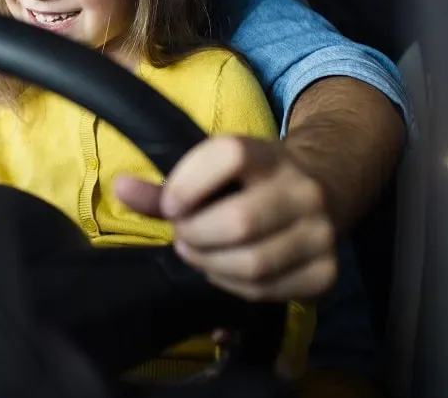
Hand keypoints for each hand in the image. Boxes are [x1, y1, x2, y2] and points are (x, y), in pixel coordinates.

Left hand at [114, 136, 336, 300]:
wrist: (324, 187)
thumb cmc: (252, 181)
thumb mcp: (215, 170)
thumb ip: (168, 186)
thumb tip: (120, 187)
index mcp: (270, 155)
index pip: (230, 156)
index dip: (188, 183)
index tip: (171, 204)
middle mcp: (303, 191)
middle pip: (239, 222)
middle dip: (196, 236)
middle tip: (183, 235)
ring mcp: (321, 234)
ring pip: (253, 265)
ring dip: (211, 266)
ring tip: (200, 253)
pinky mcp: (327, 272)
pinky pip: (269, 292)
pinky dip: (235, 288)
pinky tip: (226, 271)